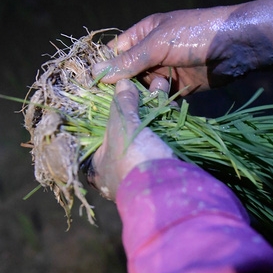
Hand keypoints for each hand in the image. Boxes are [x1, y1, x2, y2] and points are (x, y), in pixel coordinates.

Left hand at [89, 78, 175, 200]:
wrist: (168, 190)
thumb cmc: (133, 160)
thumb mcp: (122, 127)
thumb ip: (122, 104)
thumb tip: (122, 83)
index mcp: (99, 165)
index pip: (101, 131)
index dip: (113, 108)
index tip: (122, 90)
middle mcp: (119, 170)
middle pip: (128, 129)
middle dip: (139, 105)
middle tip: (148, 85)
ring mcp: (144, 169)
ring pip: (149, 132)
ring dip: (156, 108)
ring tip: (162, 85)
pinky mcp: (166, 167)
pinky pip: (164, 139)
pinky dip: (168, 122)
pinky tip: (172, 103)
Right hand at [92, 0, 272, 94]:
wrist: (236, 46)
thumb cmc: (195, 34)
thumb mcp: (158, 44)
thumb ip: (129, 61)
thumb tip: (95, 72)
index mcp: (143, 34)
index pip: (115, 52)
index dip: (104, 68)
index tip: (93, 87)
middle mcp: (152, 53)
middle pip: (128, 75)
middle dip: (126, 87)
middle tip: (123, 99)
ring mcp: (167, 70)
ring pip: (144, 89)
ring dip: (147, 95)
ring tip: (159, 91)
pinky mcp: (181, 87)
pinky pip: (163, 98)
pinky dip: (161, 103)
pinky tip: (163, 105)